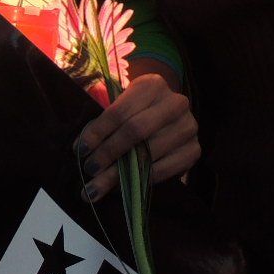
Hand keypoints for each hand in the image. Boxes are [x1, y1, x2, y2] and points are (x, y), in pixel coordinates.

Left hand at [73, 74, 198, 200]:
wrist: (166, 113)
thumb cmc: (134, 110)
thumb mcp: (120, 104)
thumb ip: (102, 121)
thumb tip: (81, 150)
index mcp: (152, 85)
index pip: (119, 111)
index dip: (97, 133)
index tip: (79, 151)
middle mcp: (175, 103)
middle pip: (135, 132)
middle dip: (108, 153)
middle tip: (89, 170)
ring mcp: (189, 126)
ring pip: (149, 154)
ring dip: (120, 174)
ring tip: (97, 187)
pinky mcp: (194, 150)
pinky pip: (165, 170)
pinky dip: (141, 181)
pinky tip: (123, 188)